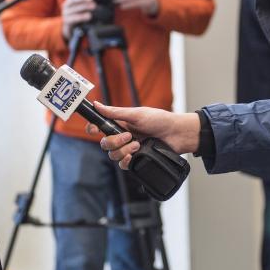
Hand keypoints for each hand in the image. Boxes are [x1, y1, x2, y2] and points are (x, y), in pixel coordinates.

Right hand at [61, 0, 96, 39]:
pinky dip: (81, 17)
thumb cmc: (79, 14)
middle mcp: (67, 4)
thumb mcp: (83, 6)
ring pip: (74, 8)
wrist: (71, 28)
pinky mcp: (67, 21)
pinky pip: (73, 18)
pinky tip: (89, 16)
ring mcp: (66, 12)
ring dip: (84, 6)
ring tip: (94, 6)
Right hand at [86, 103, 200, 167]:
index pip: (100, 127)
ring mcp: (129, 149)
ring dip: (123, 150)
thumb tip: (97, 105)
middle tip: (129, 136)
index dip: (93, 128)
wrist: (177, 134)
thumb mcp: (137, 114)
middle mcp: (122, 136)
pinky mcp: (136, 160)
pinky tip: (133, 156)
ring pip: (113, 155)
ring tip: (138, 144)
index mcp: (120, 123)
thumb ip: (116, 112)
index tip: (94, 130)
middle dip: (114, 141)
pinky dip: (125, 161)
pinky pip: (122, 165)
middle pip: (104, 144)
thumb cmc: (160, 120)